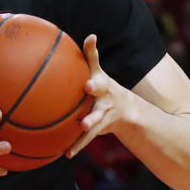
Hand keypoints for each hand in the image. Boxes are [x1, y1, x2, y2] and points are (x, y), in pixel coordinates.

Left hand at [65, 35, 134, 157]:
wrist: (124, 110)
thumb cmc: (103, 85)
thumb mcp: (99, 71)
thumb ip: (91, 55)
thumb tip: (91, 35)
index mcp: (102, 88)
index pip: (98, 85)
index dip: (94, 85)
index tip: (87, 85)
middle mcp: (104, 104)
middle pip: (98, 109)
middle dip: (92, 113)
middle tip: (84, 119)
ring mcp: (102, 118)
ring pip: (94, 125)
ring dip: (87, 130)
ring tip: (80, 132)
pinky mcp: (98, 130)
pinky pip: (86, 139)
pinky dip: (77, 146)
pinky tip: (65, 154)